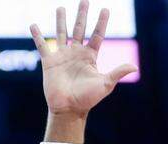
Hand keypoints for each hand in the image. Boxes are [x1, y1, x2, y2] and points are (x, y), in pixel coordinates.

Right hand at [30, 2, 137, 116]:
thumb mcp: (105, 84)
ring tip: (60, 7)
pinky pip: (42, 46)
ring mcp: (62, 56)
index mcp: (90, 56)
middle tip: (84, 0)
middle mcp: (76, 53)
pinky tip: (33, 25)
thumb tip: (134, 67)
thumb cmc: (87, 99)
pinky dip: (37, 36)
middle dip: (82, 14)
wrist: (68, 109)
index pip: (97, 35)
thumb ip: (117, 73)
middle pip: (80, 28)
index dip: (101, 22)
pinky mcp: (49, 62)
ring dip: (61, 20)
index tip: (105, 9)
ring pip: (62, 33)